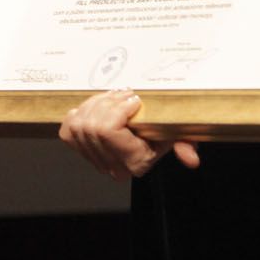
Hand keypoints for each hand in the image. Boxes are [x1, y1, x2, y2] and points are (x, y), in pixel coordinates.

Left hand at [58, 89, 199, 179]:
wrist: (147, 143)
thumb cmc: (160, 136)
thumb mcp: (174, 135)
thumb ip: (184, 145)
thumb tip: (191, 159)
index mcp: (133, 162)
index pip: (108, 131)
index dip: (117, 109)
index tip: (134, 100)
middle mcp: (111, 164)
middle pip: (91, 124)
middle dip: (107, 103)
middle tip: (124, 94)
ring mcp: (93, 158)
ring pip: (80, 124)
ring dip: (95, 104)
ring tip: (113, 97)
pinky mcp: (79, 148)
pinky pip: (69, 129)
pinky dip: (80, 113)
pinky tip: (96, 108)